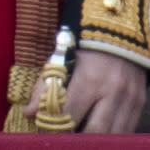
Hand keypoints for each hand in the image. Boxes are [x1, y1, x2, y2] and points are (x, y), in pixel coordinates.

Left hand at [25, 49, 145, 131]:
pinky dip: (111, 136)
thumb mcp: (61, 58)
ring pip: (113, 136)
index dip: (57, 127)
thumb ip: (44, 85)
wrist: (117, 30)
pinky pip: (126, 131)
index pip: (71, 114)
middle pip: (94, 131)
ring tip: (79, 137)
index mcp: (90, 78)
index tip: (47, 131)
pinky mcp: (139, 103)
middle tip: (64, 139)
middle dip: (77, 139)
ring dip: (95, 140)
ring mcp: (130, 100)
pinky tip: (97, 134)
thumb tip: (29, 111)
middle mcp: (113, 92)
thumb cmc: (83, 44)